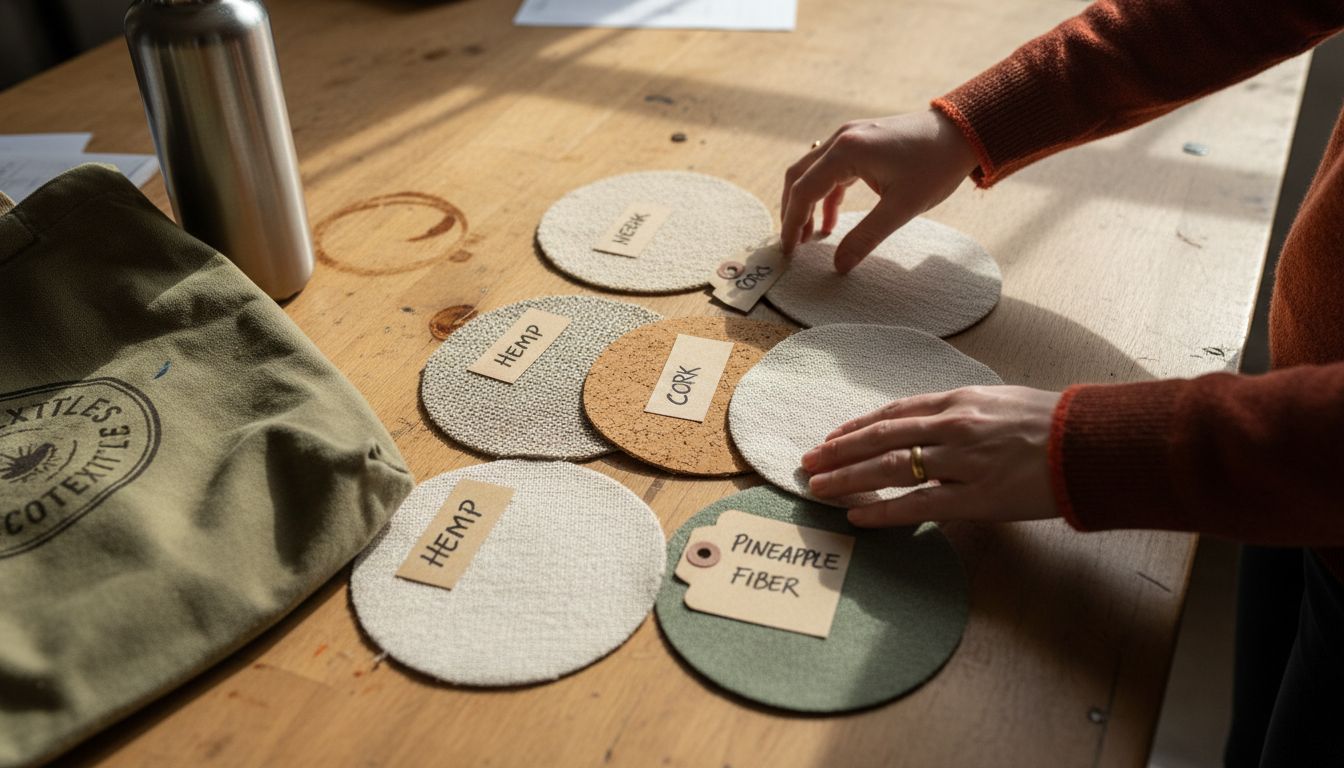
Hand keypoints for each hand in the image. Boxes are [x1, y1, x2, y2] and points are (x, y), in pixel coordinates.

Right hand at [780, 110, 977, 272]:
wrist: (963, 132)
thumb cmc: (936, 166)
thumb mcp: (901, 208)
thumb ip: (865, 237)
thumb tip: (839, 266)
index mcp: (846, 152)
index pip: (804, 191)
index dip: (792, 223)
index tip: (788, 251)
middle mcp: (842, 138)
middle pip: (799, 177)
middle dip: (792, 213)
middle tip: (793, 245)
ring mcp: (850, 136)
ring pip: (813, 173)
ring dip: (808, 204)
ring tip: (811, 238)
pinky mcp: (862, 141)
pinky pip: (832, 169)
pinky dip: (827, 195)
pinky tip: (832, 221)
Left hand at [799, 386, 1061, 526]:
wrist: (1092, 442)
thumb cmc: (1055, 424)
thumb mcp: (1003, 403)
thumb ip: (966, 415)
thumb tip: (938, 428)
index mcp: (959, 400)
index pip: (894, 412)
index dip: (857, 426)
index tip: (832, 436)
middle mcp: (953, 425)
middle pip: (880, 437)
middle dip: (838, 451)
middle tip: (808, 462)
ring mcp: (961, 461)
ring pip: (889, 468)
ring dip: (847, 479)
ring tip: (818, 488)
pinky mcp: (975, 496)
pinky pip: (918, 505)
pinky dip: (882, 511)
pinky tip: (855, 516)